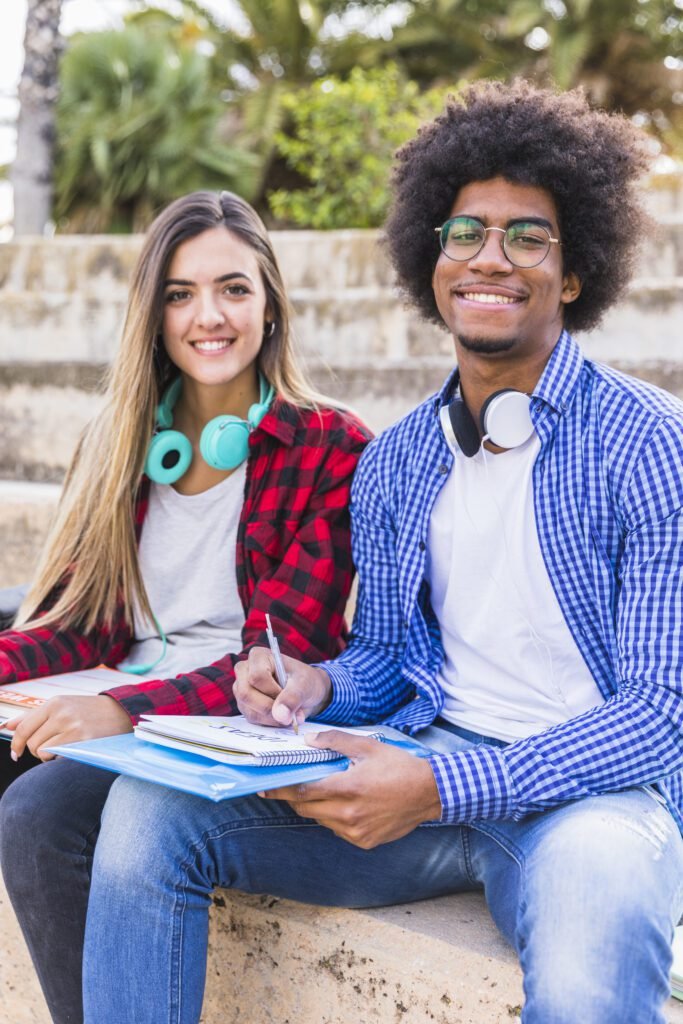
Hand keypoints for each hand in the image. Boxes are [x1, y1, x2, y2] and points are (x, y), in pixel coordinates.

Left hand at [5, 694, 132, 761]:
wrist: (120, 712)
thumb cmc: (88, 710)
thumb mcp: (62, 706)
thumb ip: (33, 716)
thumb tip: (8, 726)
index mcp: (54, 703)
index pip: (24, 728)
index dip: (15, 744)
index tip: (15, 754)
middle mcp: (62, 714)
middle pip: (31, 743)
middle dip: (36, 750)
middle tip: (49, 747)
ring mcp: (72, 728)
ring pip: (42, 752)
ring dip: (48, 755)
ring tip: (62, 748)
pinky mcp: (82, 742)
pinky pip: (58, 758)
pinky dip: (60, 758)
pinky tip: (71, 751)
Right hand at [234, 646, 331, 729]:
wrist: (305, 692)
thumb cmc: (304, 681)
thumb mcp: (304, 685)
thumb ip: (292, 697)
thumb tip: (280, 715)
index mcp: (259, 656)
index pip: (257, 676)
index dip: (273, 691)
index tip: (289, 695)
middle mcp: (245, 671)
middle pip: (246, 694)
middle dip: (270, 708)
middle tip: (290, 713)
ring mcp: (242, 689)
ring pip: (249, 709)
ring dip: (272, 718)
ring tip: (291, 715)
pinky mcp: (245, 705)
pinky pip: (252, 718)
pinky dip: (270, 722)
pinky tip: (283, 717)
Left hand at [260, 731, 442, 848]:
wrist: (429, 793)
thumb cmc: (399, 766)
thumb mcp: (367, 746)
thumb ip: (335, 741)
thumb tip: (308, 741)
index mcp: (347, 788)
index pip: (302, 792)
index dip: (281, 790)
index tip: (265, 788)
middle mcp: (349, 814)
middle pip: (307, 809)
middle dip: (295, 799)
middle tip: (288, 787)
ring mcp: (356, 832)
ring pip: (321, 820)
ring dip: (316, 807)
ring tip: (322, 791)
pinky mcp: (364, 841)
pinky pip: (337, 830)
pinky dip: (333, 817)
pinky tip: (344, 804)